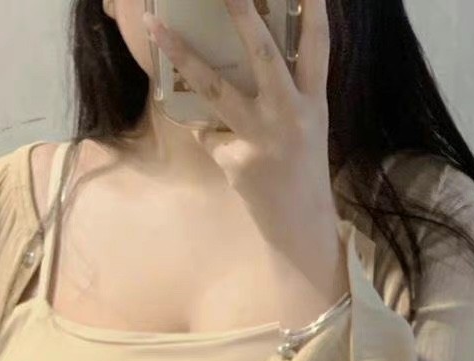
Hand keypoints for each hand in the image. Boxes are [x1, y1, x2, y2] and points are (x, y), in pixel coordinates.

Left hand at [143, 0, 337, 250]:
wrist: (299, 225)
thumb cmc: (302, 169)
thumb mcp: (308, 125)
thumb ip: (288, 92)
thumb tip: (244, 57)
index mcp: (313, 103)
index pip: (317, 47)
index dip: (314, 12)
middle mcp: (289, 115)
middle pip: (264, 55)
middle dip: (243, 16)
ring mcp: (260, 138)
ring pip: (215, 87)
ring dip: (183, 55)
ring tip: (156, 27)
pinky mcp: (235, 161)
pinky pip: (208, 133)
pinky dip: (208, 134)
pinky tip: (224, 148)